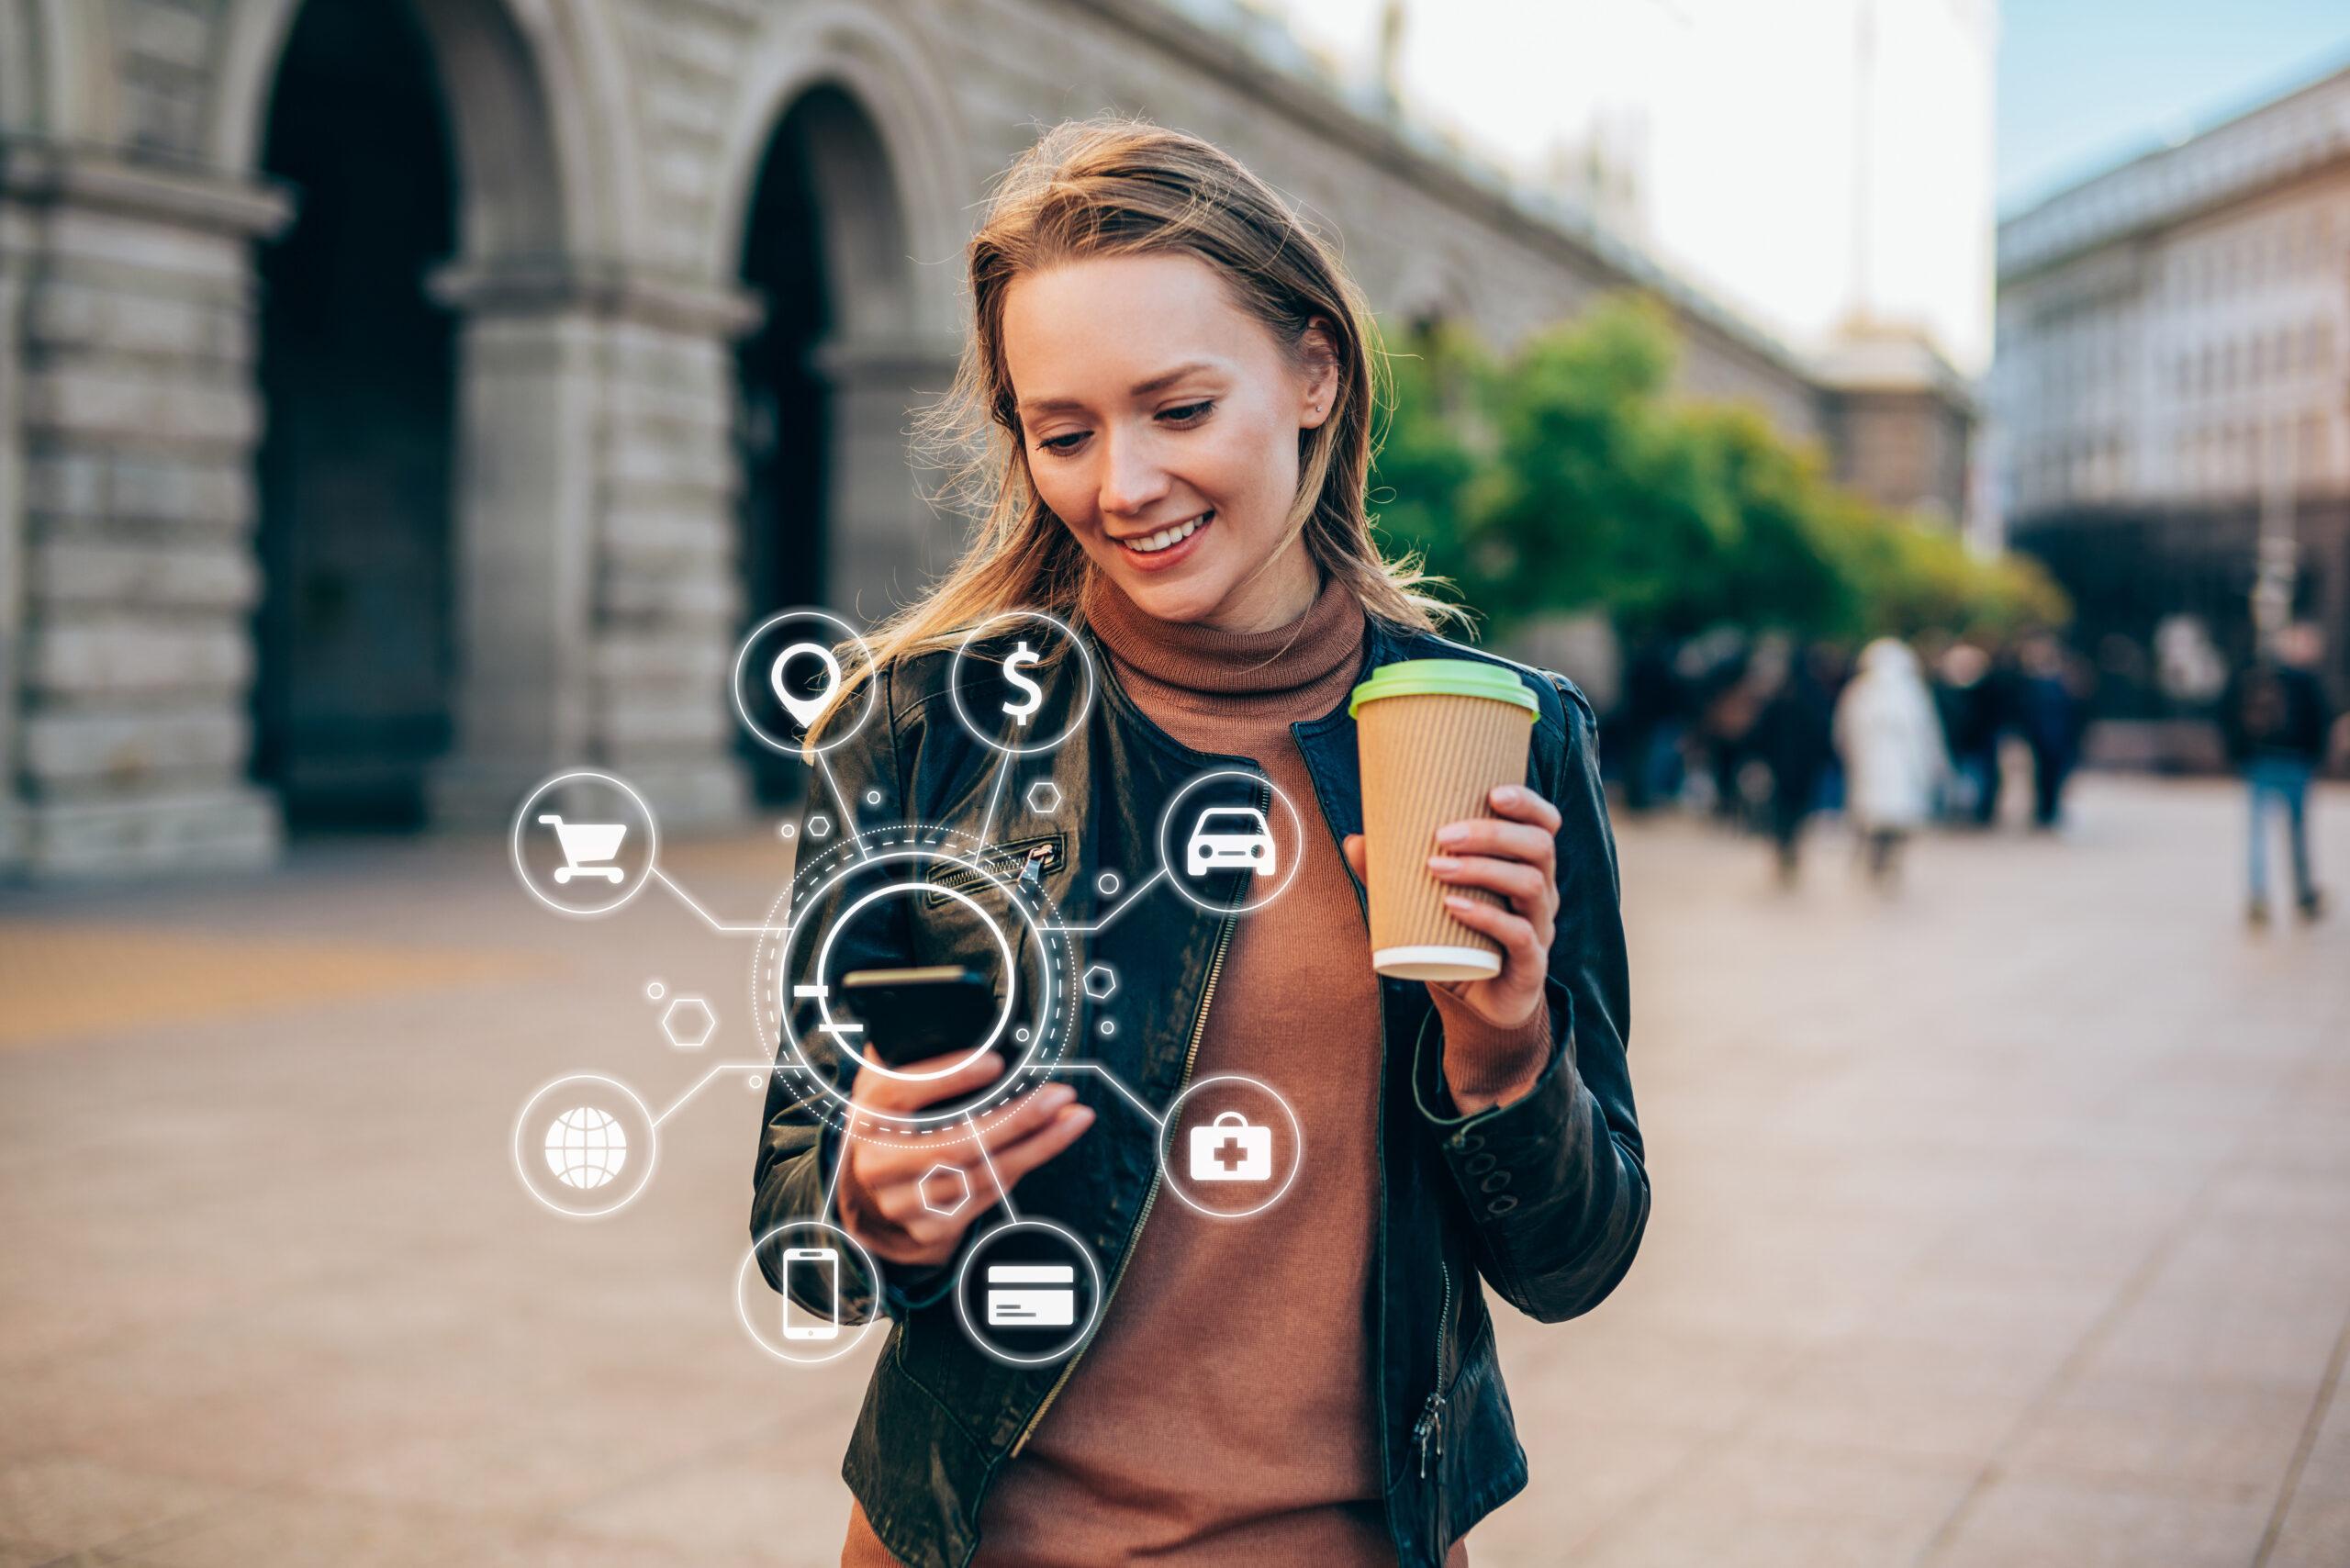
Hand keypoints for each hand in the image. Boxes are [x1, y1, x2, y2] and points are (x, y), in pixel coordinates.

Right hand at [836, 1050, 1094, 1267]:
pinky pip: (987, 1196)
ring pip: (981, 1174)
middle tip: (1060, 1095)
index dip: (950, 1077)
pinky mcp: (930, 1227)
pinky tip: (1049, 1143)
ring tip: (1073, 1117)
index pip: (902, 1091)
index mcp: (868, 1114)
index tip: (996, 1063)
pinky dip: (1024, 1166)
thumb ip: (911, 1049)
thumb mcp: (890, 1081)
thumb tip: (949, 1006)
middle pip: (954, 1143)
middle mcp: (878, 1162)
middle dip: (1017, 1119)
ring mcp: (903, 1202)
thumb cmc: (895, 1120)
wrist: (869, 1192)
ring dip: (1036, 1145)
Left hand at [1344, 783, 1560, 1030]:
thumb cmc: (1455, 942)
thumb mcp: (1426, 905)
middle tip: (1442, 835)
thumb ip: (1393, 875)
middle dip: (1492, 834)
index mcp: (1525, 867)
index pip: (1544, 824)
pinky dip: (1487, 917)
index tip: (1493, 792)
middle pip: (1538, 847)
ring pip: (1531, 885)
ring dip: (1482, 870)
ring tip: (1436, 868)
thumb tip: (1355, 841)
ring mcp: (1540, 929)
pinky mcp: (1531, 965)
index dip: (1528, 803)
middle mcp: (1541, 893)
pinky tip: (1454, 907)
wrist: (1476, 1006)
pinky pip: (1520, 935)